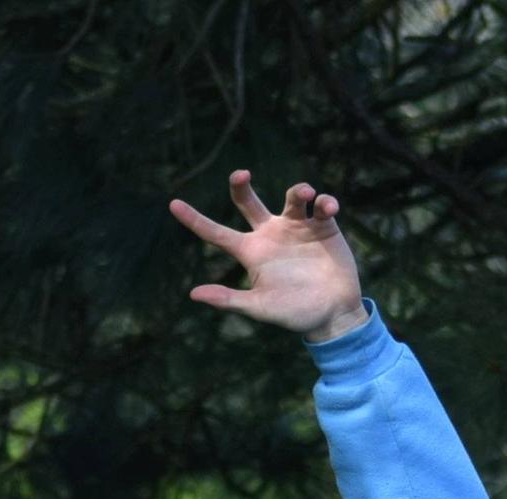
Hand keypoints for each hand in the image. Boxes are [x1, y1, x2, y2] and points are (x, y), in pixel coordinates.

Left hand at [170, 171, 369, 343]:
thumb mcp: (260, 308)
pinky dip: (325, 203)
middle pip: (248, 201)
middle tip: (241, 174)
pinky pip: (321, 206)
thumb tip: (194, 294)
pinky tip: (328, 208)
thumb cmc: (295, 313)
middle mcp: (270, 234)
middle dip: (240, 185)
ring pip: (291, 197)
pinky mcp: (323, 227)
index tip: (172, 204)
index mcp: (251, 252)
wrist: (334, 315)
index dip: (194, 220)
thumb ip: (229, 300)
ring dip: (298, 190)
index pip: (216, 233)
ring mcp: (297, 228)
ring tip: (306, 195)